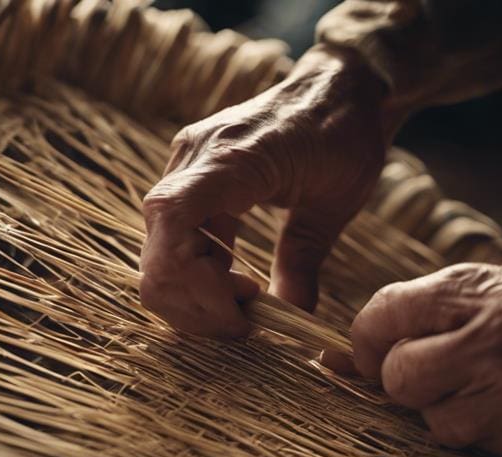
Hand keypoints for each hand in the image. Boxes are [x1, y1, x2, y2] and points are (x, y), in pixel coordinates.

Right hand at [140, 46, 397, 336]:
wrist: (339, 88)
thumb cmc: (345, 135)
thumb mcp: (334, 205)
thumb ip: (304, 261)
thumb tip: (290, 320)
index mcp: (233, 157)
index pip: (172, 222)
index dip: (194, 284)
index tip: (241, 316)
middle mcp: (194, 158)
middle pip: (157, 253)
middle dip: (195, 304)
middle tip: (245, 323)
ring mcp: (186, 166)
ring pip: (157, 253)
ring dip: (194, 293)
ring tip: (245, 301)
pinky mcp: (191, 179)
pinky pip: (171, 239)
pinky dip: (196, 272)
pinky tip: (235, 280)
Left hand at [335, 264, 501, 456]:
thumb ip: (446, 309)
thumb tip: (375, 337)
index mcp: (476, 287)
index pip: (382, 313)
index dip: (364, 341)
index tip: (367, 355)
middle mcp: (484, 335)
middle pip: (397, 375)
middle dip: (404, 384)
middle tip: (433, 378)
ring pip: (433, 419)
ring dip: (449, 412)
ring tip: (491, 392)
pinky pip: (476, 444)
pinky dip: (487, 433)